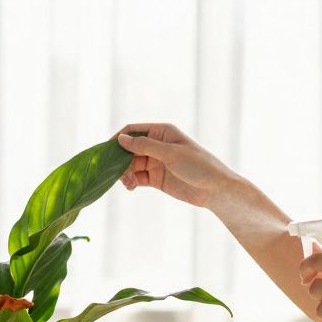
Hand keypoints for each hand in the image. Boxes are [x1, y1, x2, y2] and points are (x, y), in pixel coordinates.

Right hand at [113, 123, 238, 208]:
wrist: (215, 190)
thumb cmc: (199, 166)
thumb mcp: (171, 153)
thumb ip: (145, 146)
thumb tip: (121, 139)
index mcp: (162, 132)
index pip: (133, 131)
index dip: (119, 139)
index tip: (106, 152)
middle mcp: (157, 145)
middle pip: (129, 149)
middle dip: (120, 160)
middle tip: (118, 173)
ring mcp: (156, 162)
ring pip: (131, 165)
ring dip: (124, 173)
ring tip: (127, 183)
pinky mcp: (156, 179)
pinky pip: (137, 178)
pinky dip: (131, 182)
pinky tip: (130, 187)